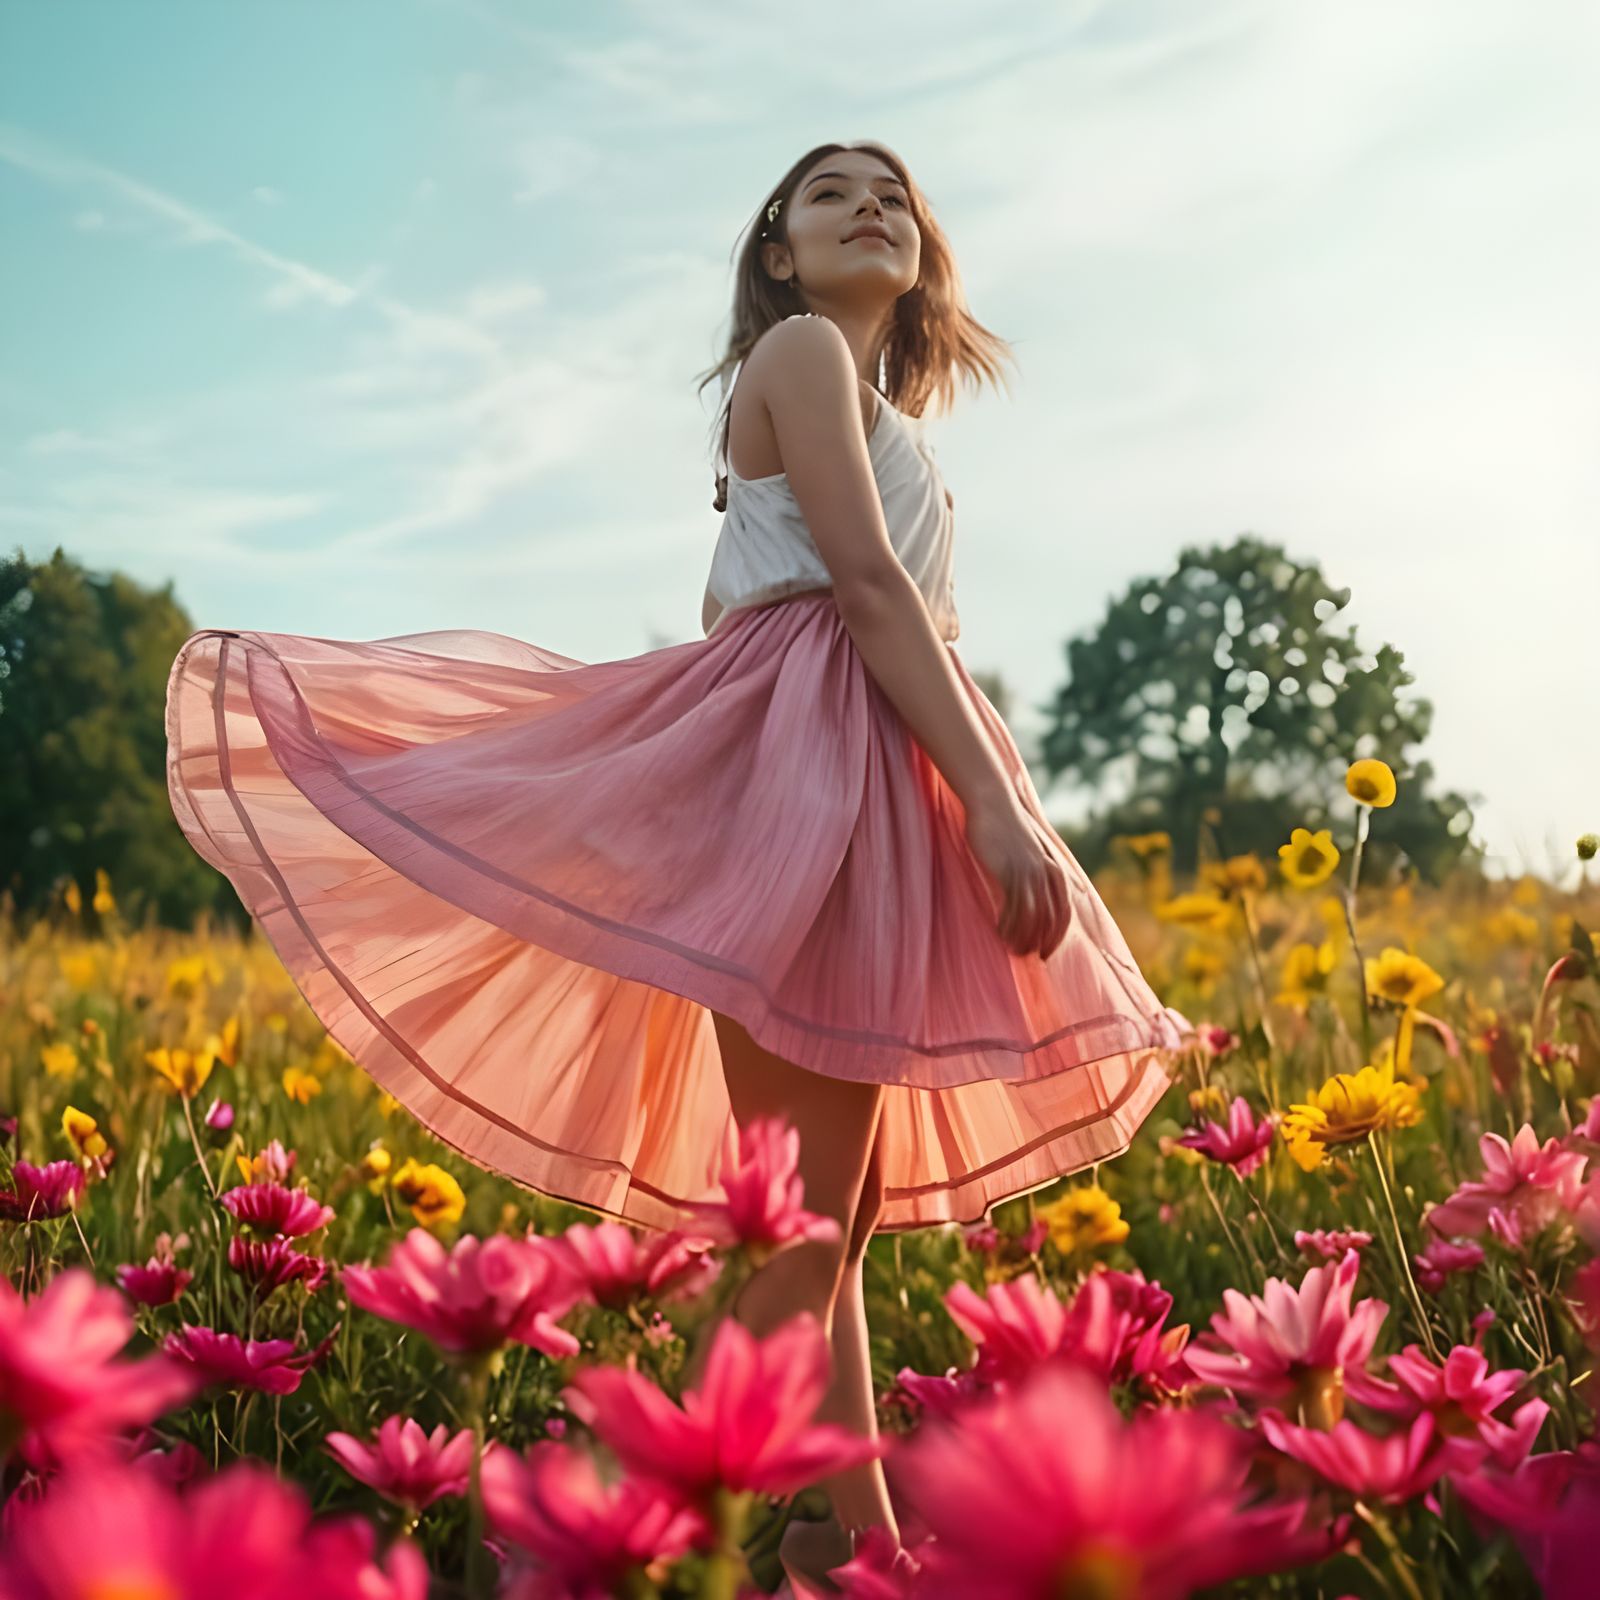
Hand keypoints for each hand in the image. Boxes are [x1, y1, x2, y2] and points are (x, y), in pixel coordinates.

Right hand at [963, 788, 1071, 959]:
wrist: (993, 804)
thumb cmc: (1007, 828)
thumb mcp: (1030, 852)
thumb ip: (1038, 871)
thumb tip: (1037, 893)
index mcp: (1056, 871)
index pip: (1064, 914)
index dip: (1055, 938)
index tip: (1044, 953)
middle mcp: (1048, 874)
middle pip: (1051, 921)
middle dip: (1039, 943)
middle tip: (1025, 954)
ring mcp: (1030, 873)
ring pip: (1033, 919)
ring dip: (1022, 938)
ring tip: (1010, 947)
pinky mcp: (1011, 872)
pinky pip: (1014, 908)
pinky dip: (1009, 924)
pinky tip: (999, 930)